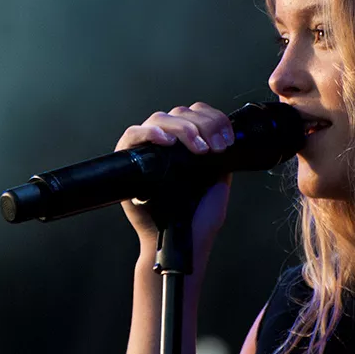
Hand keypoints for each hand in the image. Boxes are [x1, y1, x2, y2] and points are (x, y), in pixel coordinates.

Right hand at [115, 102, 234, 269]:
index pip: (196, 114)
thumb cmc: (198, 217)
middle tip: (213, 147)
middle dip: (202, 125)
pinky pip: (133, 135)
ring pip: (160, 119)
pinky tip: (166, 141)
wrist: (183, 241)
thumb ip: (220, 157)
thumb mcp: (218, 180)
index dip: (213, 120)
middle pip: (180, 113)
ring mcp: (147, 150)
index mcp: (187, 145)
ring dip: (182, 128)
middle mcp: (166, 144)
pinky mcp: (128, 160)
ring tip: (197, 148)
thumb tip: (225, 134)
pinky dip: (149, 133)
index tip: (226, 141)